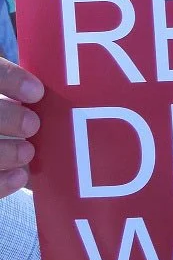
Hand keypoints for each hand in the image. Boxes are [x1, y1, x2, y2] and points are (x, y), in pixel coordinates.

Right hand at [0, 60, 43, 197]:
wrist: (9, 152)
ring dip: (3, 151)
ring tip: (28, 153)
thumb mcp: (28, 99)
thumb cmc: (28, 116)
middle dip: (7, 117)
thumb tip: (78, 92)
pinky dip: (0, 181)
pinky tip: (20, 177)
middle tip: (33, 126)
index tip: (38, 92)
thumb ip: (35, 95)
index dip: (10, 78)